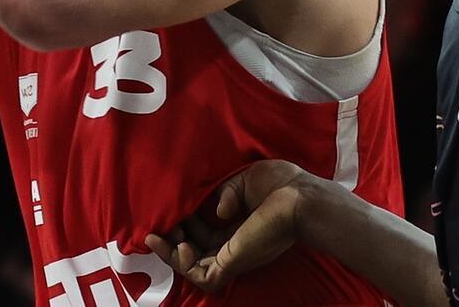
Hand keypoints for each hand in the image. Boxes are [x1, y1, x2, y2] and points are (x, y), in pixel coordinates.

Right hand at [144, 160, 317, 292]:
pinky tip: (179, 246)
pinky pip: (203, 276)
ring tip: (158, 238)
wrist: (300, 197)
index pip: (206, 233)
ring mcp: (234, 256)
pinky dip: (184, 265)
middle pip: (196, 252)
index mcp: (241, 227)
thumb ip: (225, 194)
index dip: (186, 224)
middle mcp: (236, 245)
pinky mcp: (233, 262)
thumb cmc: (281, 184)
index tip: (173, 209)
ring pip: (194, 267)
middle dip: (173, 240)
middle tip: (160, 226)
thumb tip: (217, 211)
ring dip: (171, 255)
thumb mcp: (243, 182)